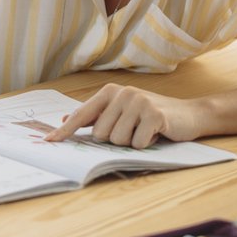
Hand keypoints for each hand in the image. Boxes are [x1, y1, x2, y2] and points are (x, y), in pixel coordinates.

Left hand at [44, 84, 205, 148]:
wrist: (188, 114)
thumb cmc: (150, 115)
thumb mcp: (120, 112)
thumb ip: (94, 116)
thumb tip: (64, 120)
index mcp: (109, 92)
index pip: (81, 115)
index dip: (65, 130)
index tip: (48, 141)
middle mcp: (121, 93)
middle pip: (100, 134)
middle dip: (115, 139)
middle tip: (133, 130)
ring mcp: (138, 102)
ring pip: (117, 141)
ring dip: (131, 142)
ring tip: (144, 131)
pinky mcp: (154, 114)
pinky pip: (137, 143)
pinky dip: (146, 144)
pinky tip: (155, 134)